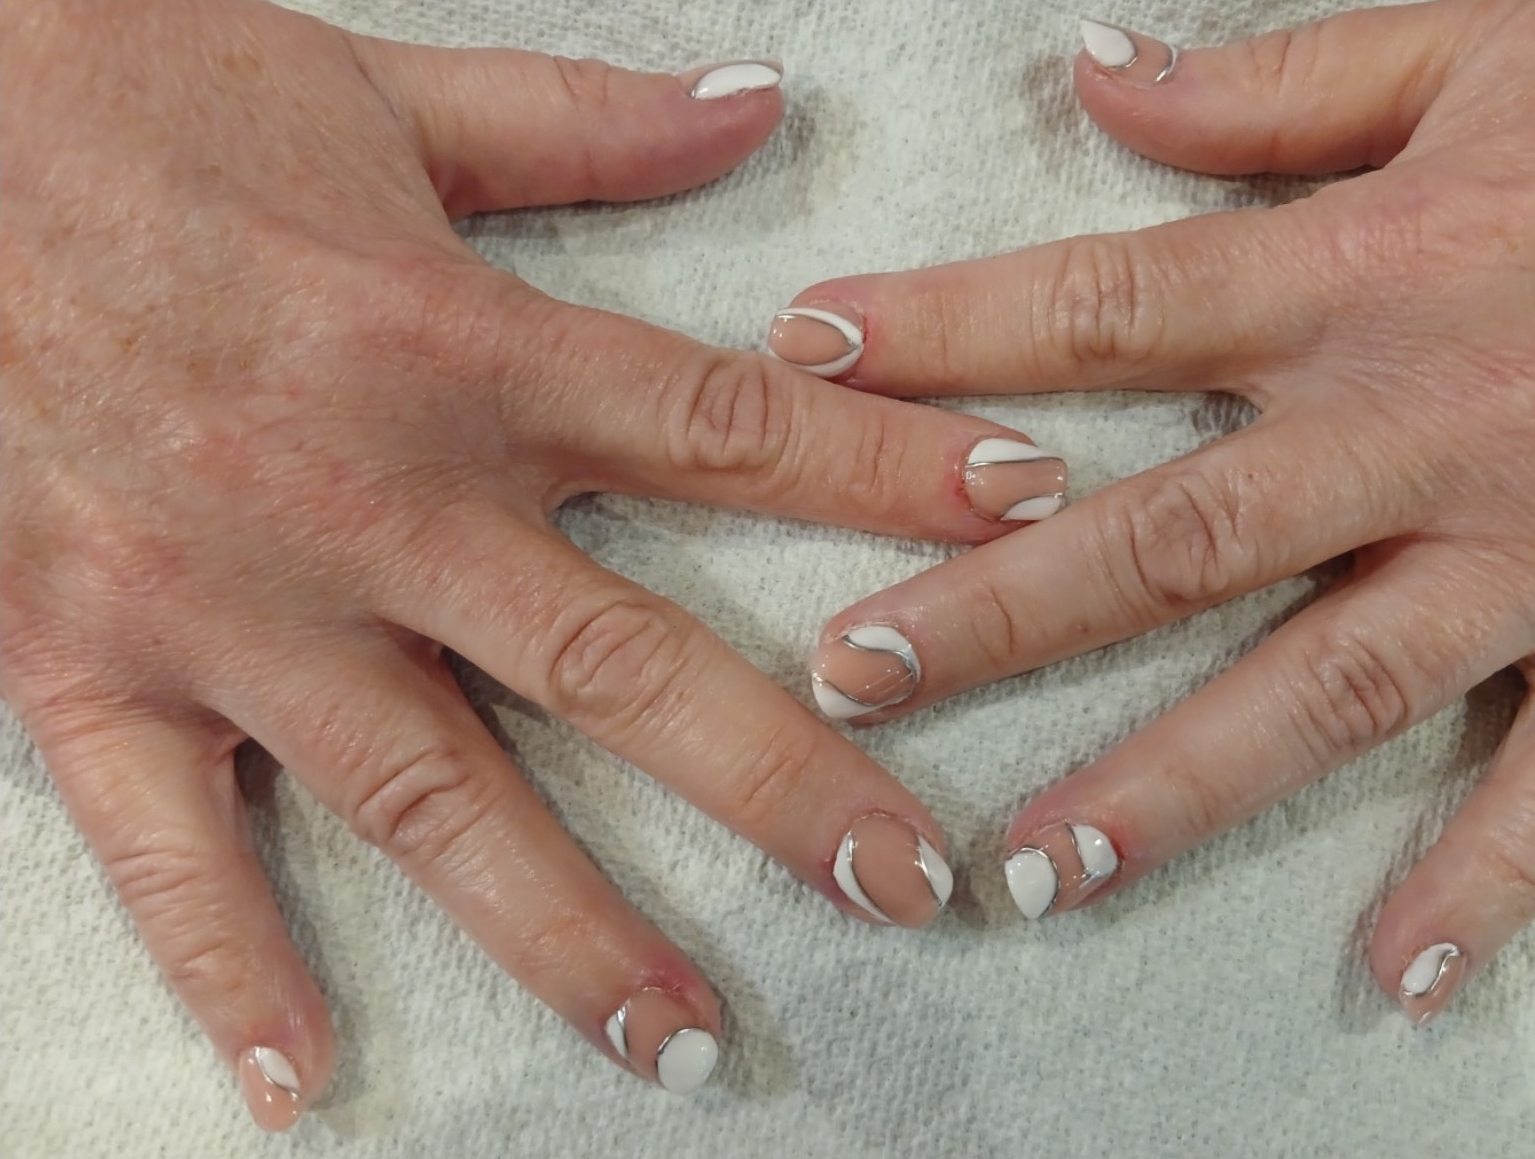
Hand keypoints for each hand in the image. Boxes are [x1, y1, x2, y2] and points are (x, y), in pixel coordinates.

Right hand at [0, 0, 1041, 1125]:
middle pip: (620, 662)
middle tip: (904, 886)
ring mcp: (227, 599)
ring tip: (682, 1042)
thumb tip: (760, 113)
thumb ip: (585, 127)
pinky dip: (225, 966)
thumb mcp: (384, 94)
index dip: (891, 471)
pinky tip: (298, 1082)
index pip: (727, 427)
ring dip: (568, 930)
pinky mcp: (82, 665)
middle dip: (779, 779)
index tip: (1021, 516)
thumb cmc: (138, 96)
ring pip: (431, 797)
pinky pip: (163, 844)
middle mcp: (368, 497)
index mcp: (457, 345)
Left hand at [773, 0, 1534, 1024]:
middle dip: (1002, 612)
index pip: (1110, 308)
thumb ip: (1277, 87)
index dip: (946, 332)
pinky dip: (1487, 885)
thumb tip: (1095, 76)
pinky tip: (1390, 975)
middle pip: (1176, 537)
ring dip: (1176, 787)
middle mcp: (1432, 427)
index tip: (808, 353)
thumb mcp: (1482, 45)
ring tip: (1042, 869)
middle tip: (857, 679)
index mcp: (1374, 273)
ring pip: (1327, 689)